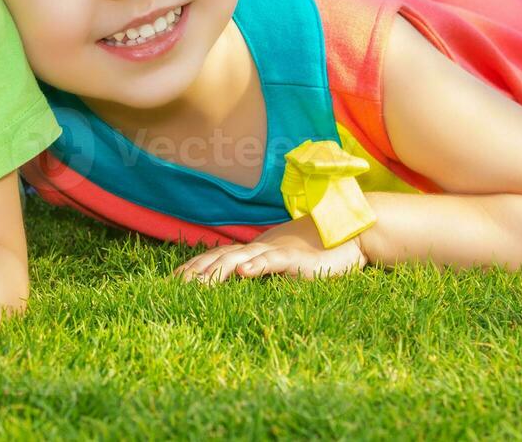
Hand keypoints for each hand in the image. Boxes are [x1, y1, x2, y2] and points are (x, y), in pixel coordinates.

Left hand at [174, 216, 367, 282]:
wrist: (349, 234)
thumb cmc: (318, 252)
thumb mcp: (286, 264)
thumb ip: (267, 270)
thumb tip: (246, 281)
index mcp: (255, 251)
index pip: (217, 257)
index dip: (195, 267)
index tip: (172, 280)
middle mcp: (259, 248)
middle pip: (219, 258)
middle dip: (195, 271)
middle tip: (172, 286)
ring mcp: (275, 251)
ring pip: (238, 259)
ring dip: (215, 271)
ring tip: (195, 284)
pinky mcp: (295, 258)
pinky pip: (272, 260)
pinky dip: (257, 265)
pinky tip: (242, 273)